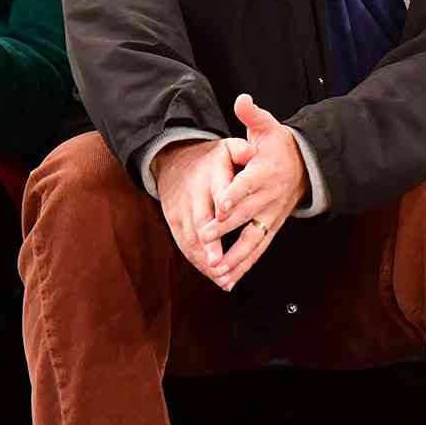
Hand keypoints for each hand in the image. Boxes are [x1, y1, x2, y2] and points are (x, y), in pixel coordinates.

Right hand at [153, 136, 240, 285]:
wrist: (174, 158)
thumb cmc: (212, 157)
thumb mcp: (228, 147)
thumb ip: (241, 150)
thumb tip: (252, 151)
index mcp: (211, 173)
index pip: (217, 191)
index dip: (221, 205)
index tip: (224, 218)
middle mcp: (194, 192)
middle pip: (200, 220)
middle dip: (208, 243)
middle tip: (218, 263)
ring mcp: (181, 208)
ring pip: (191, 236)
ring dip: (204, 258)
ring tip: (220, 276)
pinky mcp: (173, 219)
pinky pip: (184, 243)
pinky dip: (197, 260)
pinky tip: (212, 274)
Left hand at [200, 94, 307, 291]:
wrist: (307, 168)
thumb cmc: (281, 146)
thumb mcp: (269, 127)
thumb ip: (252, 115)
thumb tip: (242, 99)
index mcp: (266, 172)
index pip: (248, 184)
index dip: (234, 194)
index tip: (220, 205)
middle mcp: (269, 197)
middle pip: (245, 214)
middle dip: (225, 228)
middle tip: (205, 237)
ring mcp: (271, 216)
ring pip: (252, 239)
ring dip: (235, 256)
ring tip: (217, 270)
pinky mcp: (271, 228)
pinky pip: (257, 250)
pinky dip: (243, 265)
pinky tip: (227, 279)